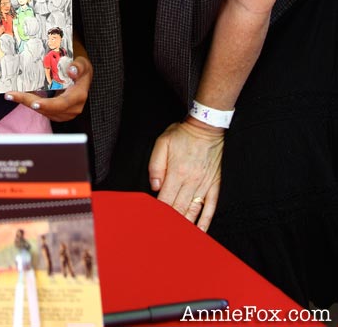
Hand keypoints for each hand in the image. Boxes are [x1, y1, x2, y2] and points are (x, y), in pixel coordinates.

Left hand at [5, 56, 92, 121]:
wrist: (82, 78)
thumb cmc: (81, 70)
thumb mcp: (83, 63)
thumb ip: (79, 66)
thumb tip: (72, 71)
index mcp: (79, 96)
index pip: (63, 103)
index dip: (48, 105)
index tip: (34, 103)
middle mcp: (72, 108)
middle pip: (48, 109)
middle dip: (29, 102)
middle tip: (12, 95)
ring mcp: (64, 112)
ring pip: (43, 111)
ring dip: (27, 102)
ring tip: (12, 94)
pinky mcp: (57, 113)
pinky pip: (42, 110)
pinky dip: (31, 103)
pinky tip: (20, 96)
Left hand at [148, 117, 223, 231]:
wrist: (207, 127)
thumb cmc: (182, 134)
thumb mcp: (162, 143)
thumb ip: (155, 165)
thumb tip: (155, 187)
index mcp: (176, 173)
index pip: (166, 201)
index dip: (159, 215)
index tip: (153, 225)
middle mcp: (191, 182)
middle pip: (179, 210)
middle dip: (171, 225)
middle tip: (164, 238)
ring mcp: (204, 185)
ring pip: (194, 211)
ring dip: (186, 227)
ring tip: (180, 240)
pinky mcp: (215, 185)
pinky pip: (211, 207)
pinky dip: (205, 221)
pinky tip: (200, 232)